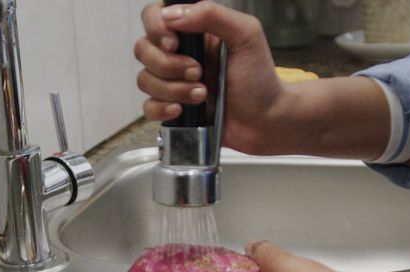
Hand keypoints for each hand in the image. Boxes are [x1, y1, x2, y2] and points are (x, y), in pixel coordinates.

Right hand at [135, 1, 283, 153]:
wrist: (266, 120)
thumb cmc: (260, 78)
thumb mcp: (246, 35)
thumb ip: (212, 14)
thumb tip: (173, 14)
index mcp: (194, 31)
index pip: (155, 16)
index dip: (156, 28)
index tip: (174, 43)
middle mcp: (179, 54)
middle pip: (143, 49)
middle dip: (169, 65)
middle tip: (199, 73)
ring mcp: (174, 82)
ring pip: (144, 79)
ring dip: (173, 89)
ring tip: (202, 94)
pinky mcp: (173, 108)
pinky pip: (148, 106)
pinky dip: (162, 108)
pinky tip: (183, 109)